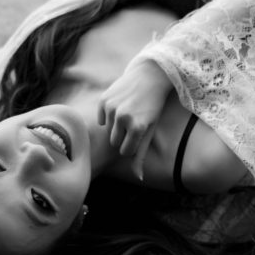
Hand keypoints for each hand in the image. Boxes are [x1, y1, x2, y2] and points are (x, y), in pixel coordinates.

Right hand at [97, 57, 171, 179]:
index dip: (131, 145)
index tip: (139, 134)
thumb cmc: (152, 107)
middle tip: (133, 122)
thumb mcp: (149, 130)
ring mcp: (112, 108)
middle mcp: (124, 119)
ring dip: (116, 126)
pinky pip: (101, 118)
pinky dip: (108, 115)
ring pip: (108, 131)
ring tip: (128, 112)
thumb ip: (141, 155)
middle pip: (115, 142)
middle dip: (123, 136)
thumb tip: (138, 177)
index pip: (125, 152)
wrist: (149, 76)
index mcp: (138, 128)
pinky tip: (120, 104)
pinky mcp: (104, 100)